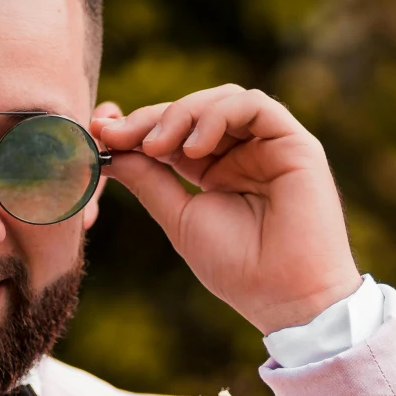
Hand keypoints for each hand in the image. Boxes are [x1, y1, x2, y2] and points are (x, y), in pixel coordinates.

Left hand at [95, 85, 360, 333]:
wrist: (285, 295)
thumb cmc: (237, 267)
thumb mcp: (179, 217)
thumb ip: (148, 179)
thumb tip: (109, 148)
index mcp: (216, 171)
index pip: (174, 132)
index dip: (137, 126)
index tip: (101, 131)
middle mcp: (243, 153)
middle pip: (194, 111)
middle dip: (151, 117)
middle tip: (117, 134)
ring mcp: (269, 145)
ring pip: (222, 100)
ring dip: (182, 114)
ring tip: (157, 146)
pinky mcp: (295, 142)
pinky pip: (254, 106)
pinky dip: (218, 115)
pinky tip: (194, 147)